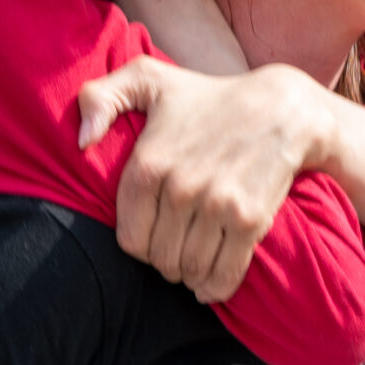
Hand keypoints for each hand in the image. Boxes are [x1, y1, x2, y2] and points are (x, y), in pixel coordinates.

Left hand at [78, 57, 330, 302]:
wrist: (284, 108)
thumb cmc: (211, 97)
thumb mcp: (149, 78)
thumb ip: (99, 96)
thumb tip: (81, 141)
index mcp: (148, 164)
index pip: (129, 238)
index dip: (141, 246)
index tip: (155, 238)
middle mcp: (179, 188)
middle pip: (160, 258)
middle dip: (166, 263)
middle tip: (178, 252)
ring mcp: (216, 205)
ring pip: (190, 268)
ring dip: (190, 276)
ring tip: (194, 266)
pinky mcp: (249, 219)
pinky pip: (224, 272)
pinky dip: (216, 286)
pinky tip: (211, 285)